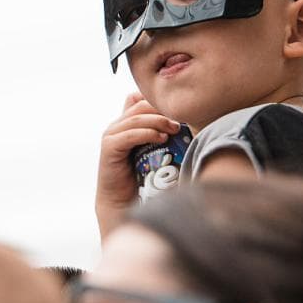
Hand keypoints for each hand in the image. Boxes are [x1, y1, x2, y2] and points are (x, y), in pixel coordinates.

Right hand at [95, 92, 180, 241]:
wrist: (122, 202)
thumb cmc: (143, 178)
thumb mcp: (156, 152)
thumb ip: (167, 138)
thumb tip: (193, 128)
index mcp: (126, 123)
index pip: (141, 100)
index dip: (159, 102)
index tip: (180, 111)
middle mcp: (117, 125)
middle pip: (140, 105)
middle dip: (162, 110)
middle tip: (182, 121)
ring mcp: (111, 134)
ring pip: (136, 119)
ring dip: (158, 121)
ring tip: (175, 129)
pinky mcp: (109, 147)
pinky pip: (129, 134)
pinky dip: (147, 133)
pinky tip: (162, 138)